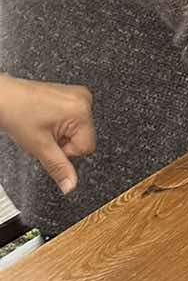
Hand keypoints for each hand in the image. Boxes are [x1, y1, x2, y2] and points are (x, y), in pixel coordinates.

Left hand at [0, 77, 94, 193]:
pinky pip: (73, 119)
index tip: (50, 143)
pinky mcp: (71, 95)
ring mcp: (78, 95)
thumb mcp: (39, 148)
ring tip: (43, 125)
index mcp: (81, 111)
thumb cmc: (17, 115)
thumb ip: (58, 168)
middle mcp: (84, 100)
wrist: (4, 97)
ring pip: (77, 130)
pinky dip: (60, 124)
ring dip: (61, 134)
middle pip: (83, 138)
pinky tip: (46, 119)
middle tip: (45, 134)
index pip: (86, 148)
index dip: (66, 151)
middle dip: (63, 142)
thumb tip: (71, 185)